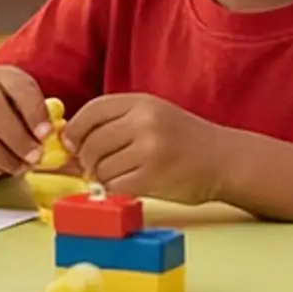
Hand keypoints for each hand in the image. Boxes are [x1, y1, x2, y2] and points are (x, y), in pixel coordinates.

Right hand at [0, 66, 56, 178]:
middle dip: (18, 140)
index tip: (46, 135)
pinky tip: (2, 167)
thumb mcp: (26, 104)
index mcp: (4, 77)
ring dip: (5, 158)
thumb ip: (40, 118)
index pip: (18, 88)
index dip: (33, 112)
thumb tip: (55, 137)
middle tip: (35, 158)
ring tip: (22, 167)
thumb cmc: (10, 110)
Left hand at [64, 93, 227, 204]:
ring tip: (114, 174)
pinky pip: (117, 185)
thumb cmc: (181, 138)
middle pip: (92, 142)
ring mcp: (150, 150)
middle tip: (90, 166)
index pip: (90, 112)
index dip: (74, 130)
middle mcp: (144, 122)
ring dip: (101, 176)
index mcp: (139, 102)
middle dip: (85, 158)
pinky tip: (125, 184)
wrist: (225, 159)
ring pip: (102, 167)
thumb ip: (114, 121)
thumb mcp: (149, 115)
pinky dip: (115, 188)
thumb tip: (67, 140)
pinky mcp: (155, 177)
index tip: (70, 143)